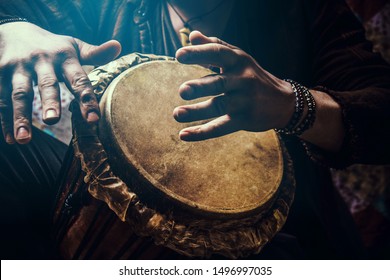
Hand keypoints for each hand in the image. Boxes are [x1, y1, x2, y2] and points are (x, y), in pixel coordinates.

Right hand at [0, 22, 120, 143]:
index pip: (78, 79)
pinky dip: (4, 119)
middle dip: (49, 102)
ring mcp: (18, 68)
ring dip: (21, 116)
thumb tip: (118, 46)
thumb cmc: (52, 45)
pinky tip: (12, 140)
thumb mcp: (73, 46)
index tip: (94, 120)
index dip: (86, 99)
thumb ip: (95, 53)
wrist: (12, 29)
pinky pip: (1, 99)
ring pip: (19, 94)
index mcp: (64, 57)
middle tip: (52, 120)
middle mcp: (41, 61)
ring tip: (25, 139)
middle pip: (46, 83)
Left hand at [173, 31, 294, 140]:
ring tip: (176, 114)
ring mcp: (244, 102)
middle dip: (200, 87)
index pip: (218, 53)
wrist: (283, 102)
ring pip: (218, 106)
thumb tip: (192, 36)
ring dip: (196, 111)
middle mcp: (242, 80)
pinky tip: (183, 134)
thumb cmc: (252, 76)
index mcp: (238, 61)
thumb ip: (215, 46)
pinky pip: (220, 127)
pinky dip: (201, 133)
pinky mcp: (244, 120)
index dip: (199, 53)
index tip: (179, 56)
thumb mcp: (238, 58)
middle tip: (182, 91)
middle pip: (218, 83)